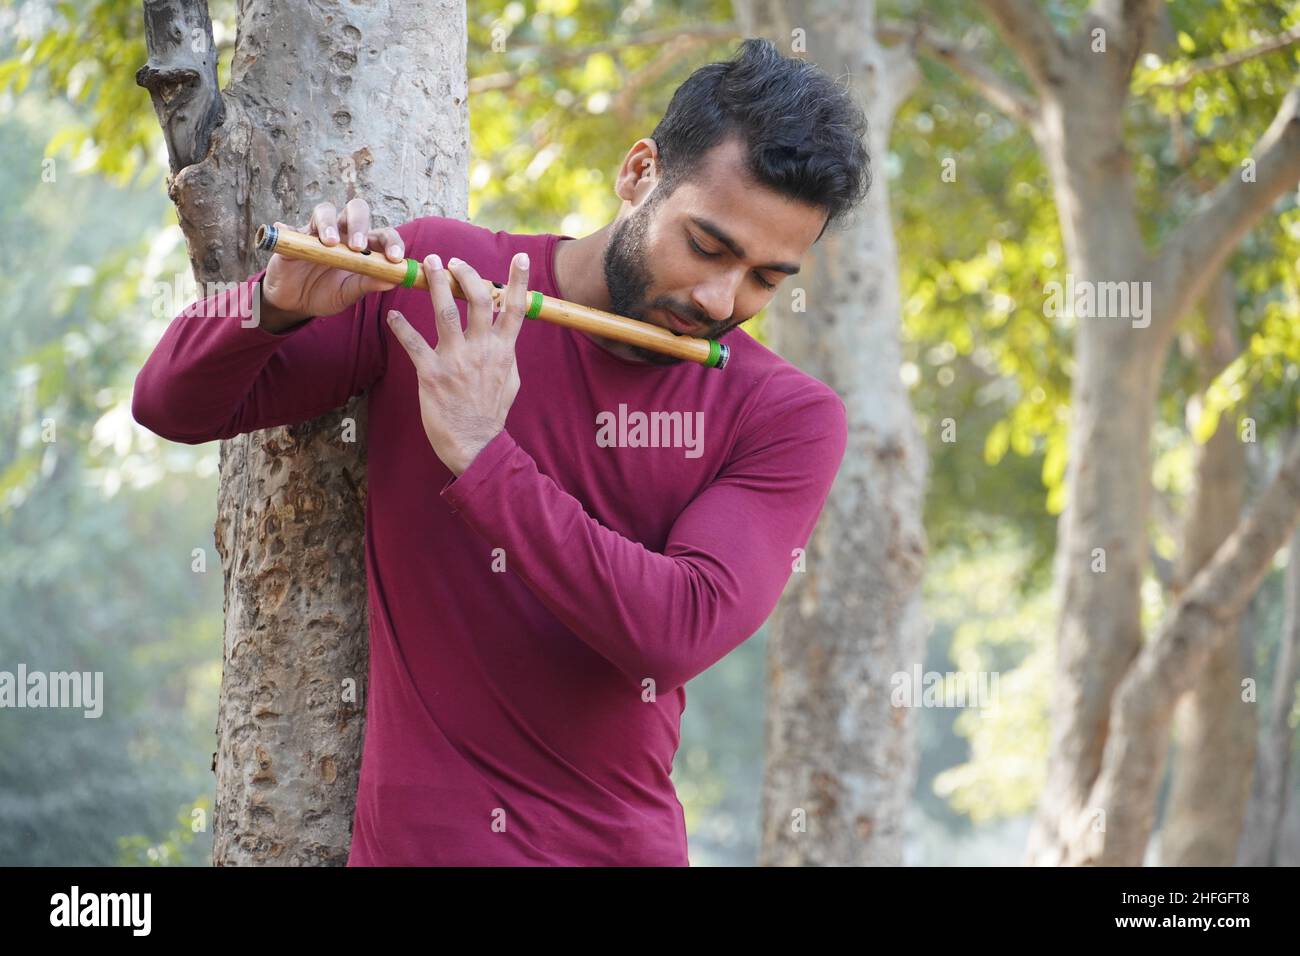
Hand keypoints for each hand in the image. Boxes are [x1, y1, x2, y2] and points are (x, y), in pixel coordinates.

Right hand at [259, 197, 405, 330]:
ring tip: (330, 243)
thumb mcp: (350, 293)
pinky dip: (286, 228)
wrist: (297, 302)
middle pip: (356, 209)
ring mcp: (317, 232)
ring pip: (325, 210)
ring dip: (329, 223)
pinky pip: (288, 228)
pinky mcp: (293, 238)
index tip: (394, 258)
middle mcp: (342, 232)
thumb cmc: (327, 293)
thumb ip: (368, 285)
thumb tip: (393, 281)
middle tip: (358, 247)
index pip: (382, 234)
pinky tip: (283, 230)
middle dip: (360, 223)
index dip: (391, 242)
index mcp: (363, 245)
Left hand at [386, 252, 529, 474]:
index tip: (519, 257)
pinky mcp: (431, 374)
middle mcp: (481, 350)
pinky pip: (413, 344)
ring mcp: (456, 360)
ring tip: (427, 264)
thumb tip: (506, 334)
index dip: (517, 280)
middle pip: (478, 300)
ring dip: (436, 285)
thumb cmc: (491, 412)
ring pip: (445, 312)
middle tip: (452, 260)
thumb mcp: (510, 380)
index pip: (514, 308)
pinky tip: (392, 316)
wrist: (475, 444)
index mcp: (503, 350)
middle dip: (466, 274)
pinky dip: (401, 327)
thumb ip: (507, 353)